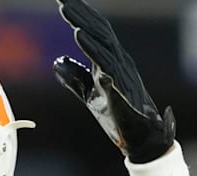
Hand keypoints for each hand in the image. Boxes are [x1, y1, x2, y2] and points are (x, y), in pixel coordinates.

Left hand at [52, 0, 173, 163]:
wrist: (139, 140)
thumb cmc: (118, 116)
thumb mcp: (89, 95)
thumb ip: (75, 78)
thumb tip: (57, 62)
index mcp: (109, 61)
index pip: (93, 32)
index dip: (79, 16)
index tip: (62, 0)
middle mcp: (117, 61)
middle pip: (97, 30)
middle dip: (80, 12)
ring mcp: (121, 74)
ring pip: (101, 42)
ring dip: (83, 25)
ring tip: (65, 10)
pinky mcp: (120, 89)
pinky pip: (106, 65)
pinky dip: (93, 50)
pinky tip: (79, 37)